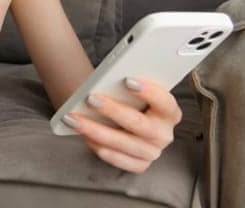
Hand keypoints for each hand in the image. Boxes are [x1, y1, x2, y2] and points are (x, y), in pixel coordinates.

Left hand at [64, 77, 182, 173]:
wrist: (121, 117)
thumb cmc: (127, 98)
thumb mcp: (131, 90)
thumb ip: (127, 86)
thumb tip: (109, 81)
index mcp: (169, 112)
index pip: (164, 102)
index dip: (148, 92)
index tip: (126, 80)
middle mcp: (164, 134)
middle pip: (139, 124)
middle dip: (113, 111)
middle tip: (91, 98)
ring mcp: (153, 152)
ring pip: (125, 143)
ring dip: (97, 131)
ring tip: (75, 119)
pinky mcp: (140, 164)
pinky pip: (121, 161)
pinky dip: (103, 150)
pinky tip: (87, 139)